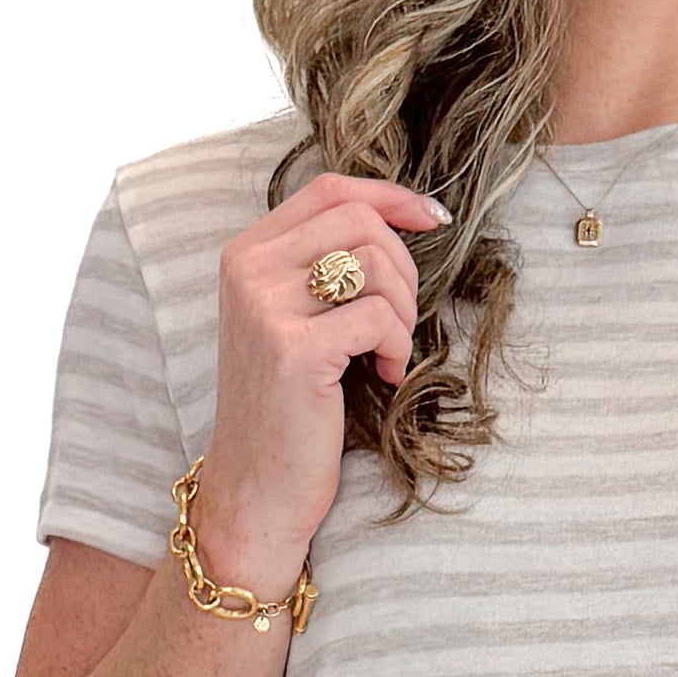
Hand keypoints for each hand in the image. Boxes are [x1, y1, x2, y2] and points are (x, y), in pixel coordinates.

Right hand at [189, 170, 446, 594]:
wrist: (256, 487)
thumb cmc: (288, 406)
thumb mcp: (293, 319)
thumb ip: (323, 265)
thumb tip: (399, 218)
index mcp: (245, 253)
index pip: (330, 189)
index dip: (390, 196)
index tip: (432, 220)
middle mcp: (248, 270)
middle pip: (360, 221)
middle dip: (403, 268)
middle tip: (401, 322)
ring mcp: (265, 306)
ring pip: (374, 264)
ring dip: (404, 311)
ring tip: (388, 352)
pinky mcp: (293, 348)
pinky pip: (380, 316)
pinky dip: (397, 346)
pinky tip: (383, 375)